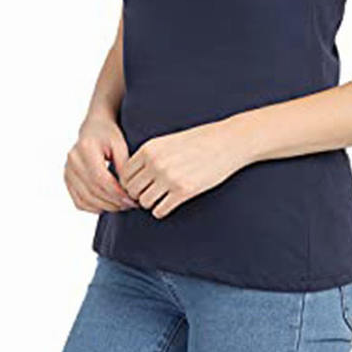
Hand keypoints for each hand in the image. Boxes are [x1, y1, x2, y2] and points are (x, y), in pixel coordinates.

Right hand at [64, 114, 138, 213]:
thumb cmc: (109, 134)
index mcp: (85, 148)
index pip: (100, 178)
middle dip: (113, 202)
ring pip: (85, 199)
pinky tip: (108, 205)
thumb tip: (127, 188)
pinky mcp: (67, 180)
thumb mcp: (120, 144)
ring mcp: (67, 171)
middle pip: (93, 190)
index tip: (131, 199)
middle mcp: (73, 160)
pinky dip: (93, 208)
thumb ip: (123, 165)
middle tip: (130, 204)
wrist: (93, 127)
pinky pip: (79, 201)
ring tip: (122, 205)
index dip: (116, 192)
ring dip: (105, 207)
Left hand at [117, 121, 243, 218]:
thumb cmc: (199, 140)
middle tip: (150, 194)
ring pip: (144, 202)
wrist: (227, 141)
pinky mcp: (184, 191)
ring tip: (161, 198)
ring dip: (150, 203)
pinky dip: (162, 210)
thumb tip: (132, 176)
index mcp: (149, 148)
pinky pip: (160, 210)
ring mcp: (169, 177)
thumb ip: (149, 156)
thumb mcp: (168, 142)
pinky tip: (170, 203)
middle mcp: (156, 163)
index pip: (124, 174)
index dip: (130, 183)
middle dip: (138, 195)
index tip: (139, 185)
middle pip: (131, 190)